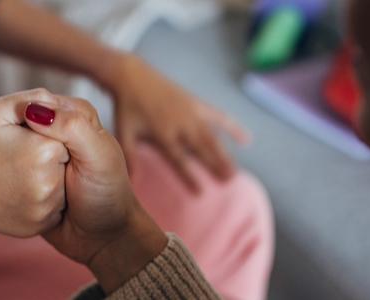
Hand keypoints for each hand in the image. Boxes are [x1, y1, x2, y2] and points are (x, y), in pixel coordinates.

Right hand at [0, 89, 68, 238]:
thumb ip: (35, 99)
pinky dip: (41, 202)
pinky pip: (53, 209)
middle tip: (16, 160)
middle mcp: (48, 182)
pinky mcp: (40, 225)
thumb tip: (60, 108)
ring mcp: (44, 208)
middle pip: (64, 163)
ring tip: (15, 178)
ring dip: (46, 181)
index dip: (43, 137)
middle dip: (48, 159)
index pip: (64, 136)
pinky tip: (18, 195)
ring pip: (61, 187)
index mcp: (43, 150)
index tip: (21, 142)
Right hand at [23, 93, 167, 293]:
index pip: (39, 106)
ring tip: (34, 188)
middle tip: (43, 172)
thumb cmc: (107, 195)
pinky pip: (14, 177)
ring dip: (18, 172)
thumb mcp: (96, 156)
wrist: (103, 239)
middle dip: (22, 148)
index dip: (29, 120)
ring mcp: (44, 160)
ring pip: (16, 155)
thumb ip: (72, 127)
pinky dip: (15, 187)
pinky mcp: (32, 181)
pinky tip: (21, 196)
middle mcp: (59, 135)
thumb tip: (33, 109)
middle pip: (25, 130)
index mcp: (76, 118)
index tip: (28, 140)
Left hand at [100, 55, 249, 191]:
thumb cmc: (126, 108)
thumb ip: (129, 157)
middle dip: (214, 166)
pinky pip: (219, 116)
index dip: (190, 176)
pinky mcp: (196, 102)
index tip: (201, 193)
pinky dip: (233, 127)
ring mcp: (191, 112)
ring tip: (233, 171)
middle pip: (201, 149)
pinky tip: (246, 139)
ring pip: (212, 136)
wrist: (132, 76)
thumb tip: (130, 182)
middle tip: (227, 183)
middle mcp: (180, 124)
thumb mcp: (124, 133)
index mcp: (162, 134)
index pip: (179, 160)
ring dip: (224, 154)